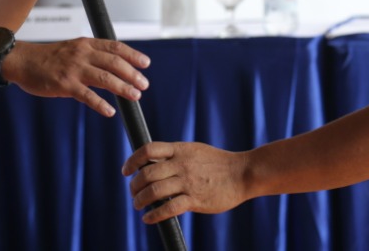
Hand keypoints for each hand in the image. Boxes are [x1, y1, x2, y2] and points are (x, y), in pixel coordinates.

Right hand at [3, 39, 148, 116]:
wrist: (22, 61)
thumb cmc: (48, 57)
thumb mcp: (72, 48)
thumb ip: (91, 54)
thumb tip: (113, 64)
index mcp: (85, 44)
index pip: (115, 47)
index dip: (133, 55)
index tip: (146, 64)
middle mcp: (82, 54)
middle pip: (114, 62)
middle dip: (132, 74)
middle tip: (144, 84)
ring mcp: (74, 69)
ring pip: (105, 78)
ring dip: (123, 88)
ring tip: (135, 96)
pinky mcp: (64, 85)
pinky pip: (87, 96)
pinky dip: (101, 104)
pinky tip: (110, 111)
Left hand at [122, 141, 247, 223]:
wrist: (242, 173)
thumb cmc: (218, 163)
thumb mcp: (195, 150)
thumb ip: (175, 155)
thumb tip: (152, 162)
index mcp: (180, 150)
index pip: (148, 150)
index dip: (132, 160)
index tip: (126, 171)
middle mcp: (181, 164)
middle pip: (147, 173)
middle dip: (134, 185)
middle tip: (133, 193)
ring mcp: (188, 182)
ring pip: (154, 191)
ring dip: (140, 200)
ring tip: (138, 205)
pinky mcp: (195, 200)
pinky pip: (168, 209)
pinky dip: (154, 215)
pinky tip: (148, 218)